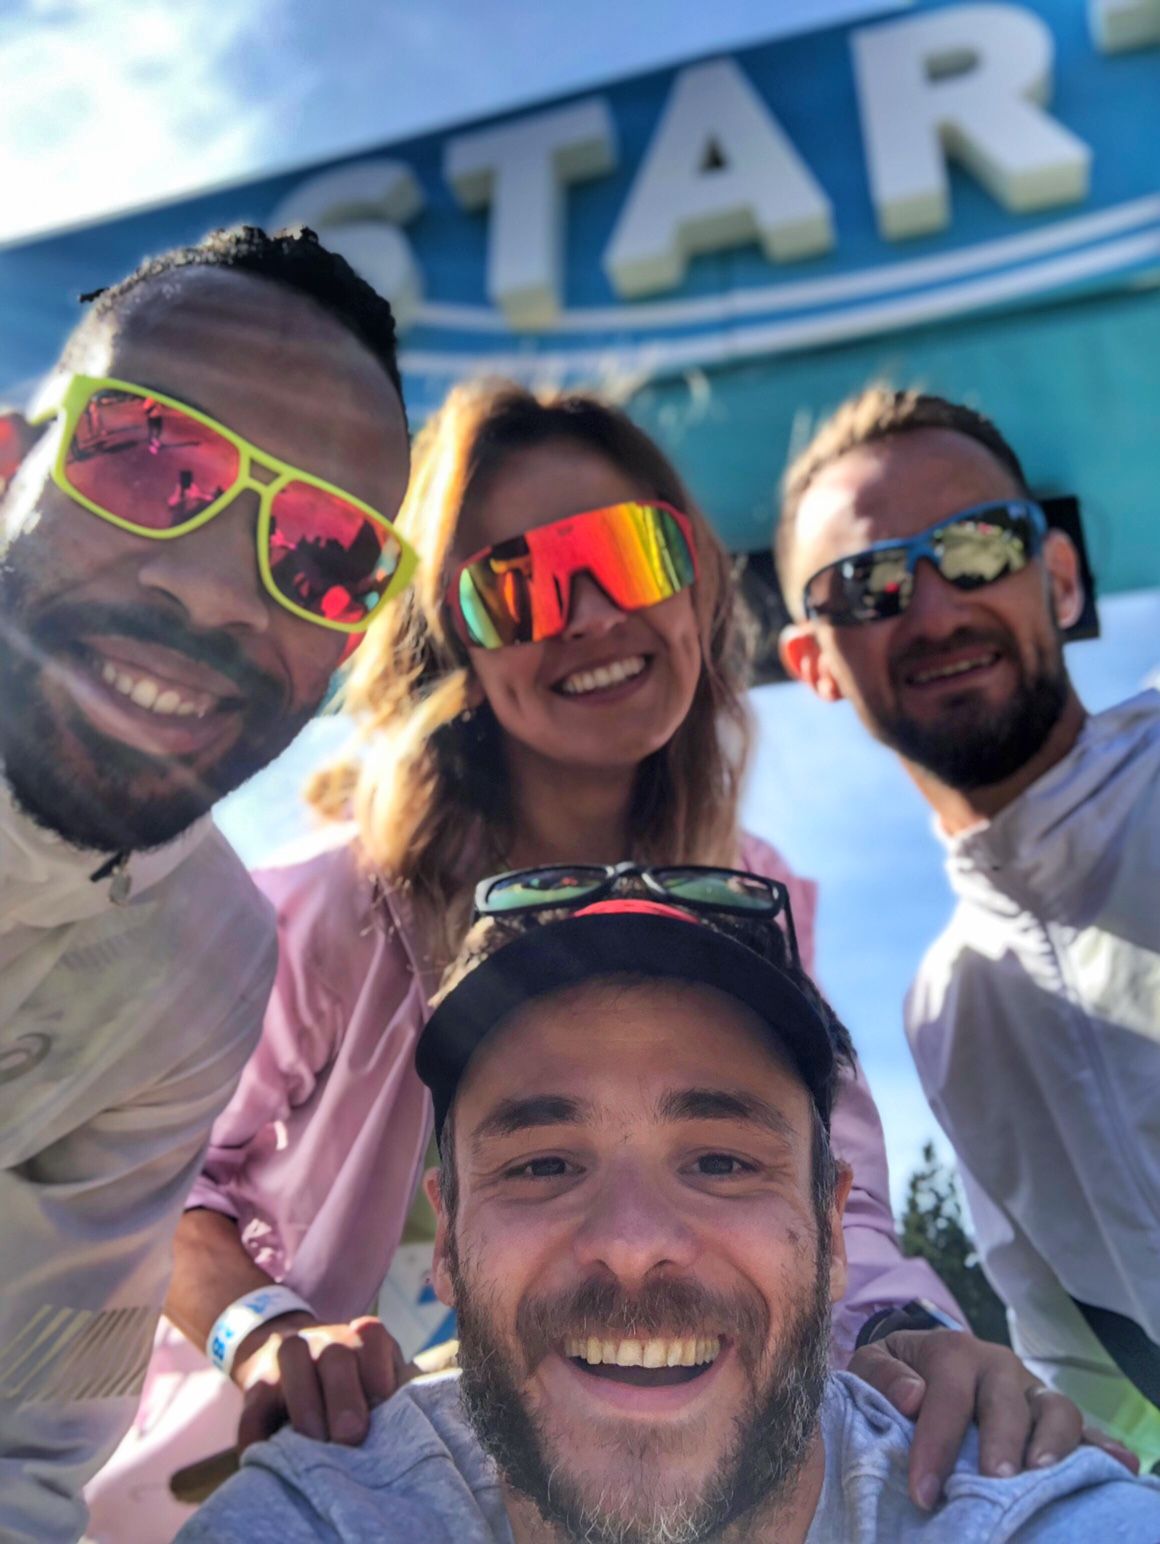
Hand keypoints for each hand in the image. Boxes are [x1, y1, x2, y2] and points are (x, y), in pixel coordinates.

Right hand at [233, 1314, 406, 1451]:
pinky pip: (253, 1409)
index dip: (380, 1376)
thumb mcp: (377, 1374)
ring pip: (293, 1365)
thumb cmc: (351, 1379)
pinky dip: (257, 1437)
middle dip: (345, 1397)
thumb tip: (416, 1423)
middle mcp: (324, 1338)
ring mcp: (286, 1355)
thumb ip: (396, 1392)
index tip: (385, 1408)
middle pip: (336, 1356)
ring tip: (315, 1447)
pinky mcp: (256, 1384)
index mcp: (360, 1335)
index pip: (373, 1341)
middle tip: (352, 1436)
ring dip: (306, 1408)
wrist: (291, 1351)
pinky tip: (267, 1457)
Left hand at [848, 1328, 1137, 1509]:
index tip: (924, 1491)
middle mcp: (997, 1365)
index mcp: (951, 1350)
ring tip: (1042, 1474)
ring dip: (1054, 1441)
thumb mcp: (872, 1364)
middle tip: (993, 1478)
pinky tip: (1118, 1466)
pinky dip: (1102, 1446)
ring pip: (1055, 1407)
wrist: (919, 1363)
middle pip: (1006, 1400)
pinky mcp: (1049, 1414)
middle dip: (1001, 1440)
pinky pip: (1084, 1428)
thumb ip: (882, 1375)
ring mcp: (1029, 1390)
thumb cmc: (896, 1373)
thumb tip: (912, 1397)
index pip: (946, 1396)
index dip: (935, 1444)